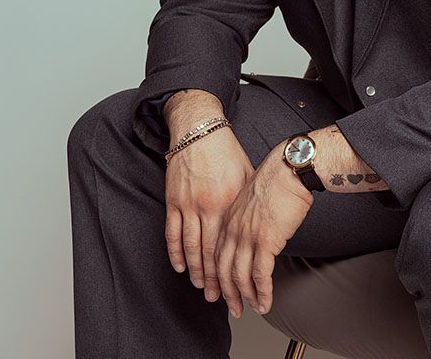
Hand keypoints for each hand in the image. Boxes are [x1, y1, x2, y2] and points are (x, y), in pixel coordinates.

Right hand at [164, 124, 252, 302]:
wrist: (199, 130)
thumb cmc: (226, 151)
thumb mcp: (246, 175)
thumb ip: (248, 202)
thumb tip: (258, 224)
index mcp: (229, 202)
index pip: (230, 245)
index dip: (233, 268)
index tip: (237, 285)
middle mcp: (208, 206)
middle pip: (210, 252)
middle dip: (214, 279)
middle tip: (218, 298)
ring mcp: (188, 204)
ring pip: (191, 247)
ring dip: (195, 271)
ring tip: (200, 287)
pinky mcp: (173, 200)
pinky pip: (172, 233)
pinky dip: (176, 252)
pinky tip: (180, 266)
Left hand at [215, 142, 313, 317]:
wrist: (289, 169)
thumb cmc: (277, 179)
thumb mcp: (252, 198)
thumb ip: (246, 217)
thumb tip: (253, 231)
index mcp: (228, 218)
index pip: (217, 254)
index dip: (219, 276)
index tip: (222, 289)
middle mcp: (233, 229)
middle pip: (223, 269)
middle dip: (228, 293)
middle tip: (233, 308)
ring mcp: (247, 236)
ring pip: (239, 275)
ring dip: (245, 297)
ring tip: (252, 308)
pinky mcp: (266, 241)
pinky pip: (260, 275)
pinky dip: (262, 292)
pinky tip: (265, 302)